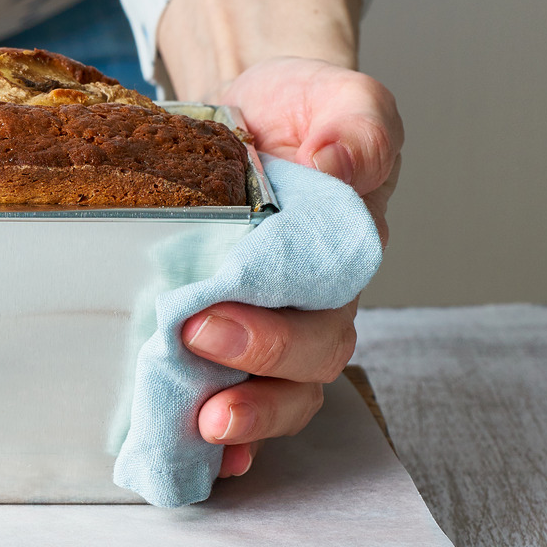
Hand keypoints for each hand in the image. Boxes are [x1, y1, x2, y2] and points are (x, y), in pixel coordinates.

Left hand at [181, 56, 402, 476]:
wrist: (257, 103)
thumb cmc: (306, 109)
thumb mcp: (345, 101)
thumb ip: (358, 131)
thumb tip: (337, 166)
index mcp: (342, 252)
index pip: (327, 312)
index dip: (278, 337)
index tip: (212, 322)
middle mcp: (312, 298)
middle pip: (304, 363)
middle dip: (248, 368)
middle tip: (189, 341)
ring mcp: (271, 316)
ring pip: (278, 390)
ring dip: (244, 415)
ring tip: (200, 424)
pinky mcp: (224, 318)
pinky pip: (234, 387)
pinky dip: (224, 428)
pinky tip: (189, 445)